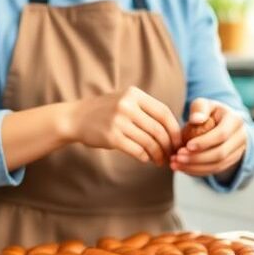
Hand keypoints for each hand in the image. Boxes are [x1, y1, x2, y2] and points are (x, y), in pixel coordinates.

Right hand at [67, 86, 181, 165]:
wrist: (76, 118)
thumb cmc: (105, 112)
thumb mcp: (125, 100)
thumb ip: (146, 109)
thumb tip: (172, 129)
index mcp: (134, 94)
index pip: (164, 112)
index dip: (174, 129)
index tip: (178, 141)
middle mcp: (127, 105)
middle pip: (158, 129)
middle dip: (168, 145)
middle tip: (171, 154)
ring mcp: (119, 121)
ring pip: (149, 142)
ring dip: (158, 154)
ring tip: (160, 160)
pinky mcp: (112, 137)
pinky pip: (137, 150)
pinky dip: (145, 157)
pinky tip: (146, 159)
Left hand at [170, 98, 246, 176]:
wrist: (220, 122)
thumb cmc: (208, 111)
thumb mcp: (204, 104)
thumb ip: (199, 108)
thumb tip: (196, 119)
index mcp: (235, 120)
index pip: (222, 135)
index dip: (204, 142)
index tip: (186, 146)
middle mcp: (241, 137)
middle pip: (221, 154)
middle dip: (197, 158)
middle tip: (177, 158)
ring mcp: (238, 151)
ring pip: (218, 165)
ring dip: (195, 167)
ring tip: (176, 164)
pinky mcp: (231, 161)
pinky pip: (214, 170)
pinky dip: (198, 171)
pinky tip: (183, 168)